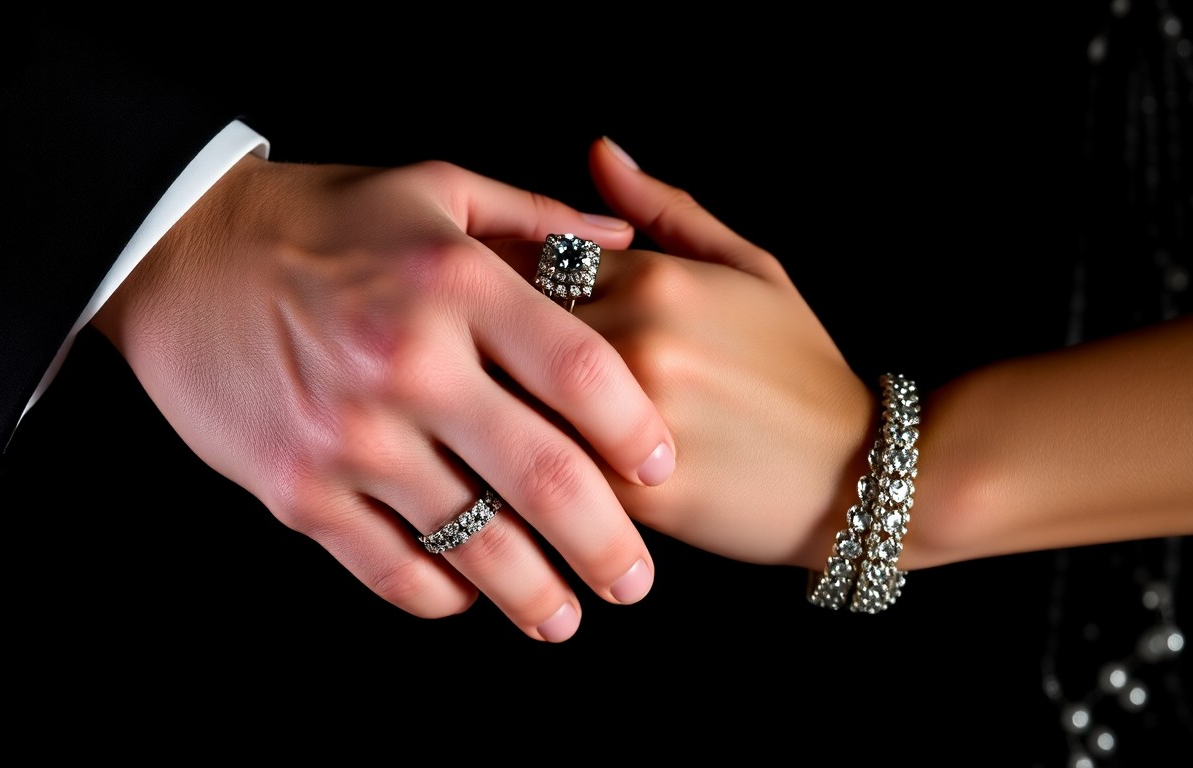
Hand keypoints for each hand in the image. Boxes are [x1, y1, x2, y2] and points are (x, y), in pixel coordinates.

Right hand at [90, 154, 677, 641]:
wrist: (178, 256)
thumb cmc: (319, 220)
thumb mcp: (432, 188)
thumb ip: (534, 216)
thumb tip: (626, 238)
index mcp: (454, 282)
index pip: (582, 372)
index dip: (637, 432)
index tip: (663, 472)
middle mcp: (408, 363)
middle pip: (544, 478)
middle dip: (606, 547)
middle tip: (635, 583)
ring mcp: (349, 436)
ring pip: (471, 543)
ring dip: (532, 595)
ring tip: (565, 619)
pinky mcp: (297, 490)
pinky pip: (390, 568)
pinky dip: (440, 595)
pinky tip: (468, 597)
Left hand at [492, 138, 872, 569]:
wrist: (860, 477)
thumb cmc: (800, 368)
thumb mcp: (750, 269)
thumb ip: (664, 212)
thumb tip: (598, 150)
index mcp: (655, 278)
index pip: (527, 260)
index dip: (492, 287)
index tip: (476, 309)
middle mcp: (635, 340)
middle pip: (502, 334)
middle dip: (473, 350)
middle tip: (450, 366)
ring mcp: (630, 420)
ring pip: (512, 407)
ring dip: (482, 414)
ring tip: (466, 423)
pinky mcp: (633, 497)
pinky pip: (545, 478)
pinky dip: (516, 477)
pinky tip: (509, 477)